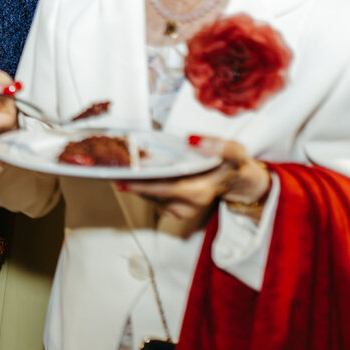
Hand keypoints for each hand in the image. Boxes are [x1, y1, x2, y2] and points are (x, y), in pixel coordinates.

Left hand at [121, 137, 271, 220]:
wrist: (239, 181)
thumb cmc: (234, 164)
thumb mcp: (234, 151)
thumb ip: (218, 145)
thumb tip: (191, 138)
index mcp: (199, 192)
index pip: (163, 189)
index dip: (140, 185)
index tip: (119, 180)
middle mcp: (188, 206)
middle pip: (151, 194)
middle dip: (131, 181)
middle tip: (110, 166)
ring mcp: (181, 210)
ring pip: (149, 196)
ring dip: (135, 182)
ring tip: (119, 165)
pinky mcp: (175, 209)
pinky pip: (152, 196)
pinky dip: (142, 184)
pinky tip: (134, 171)